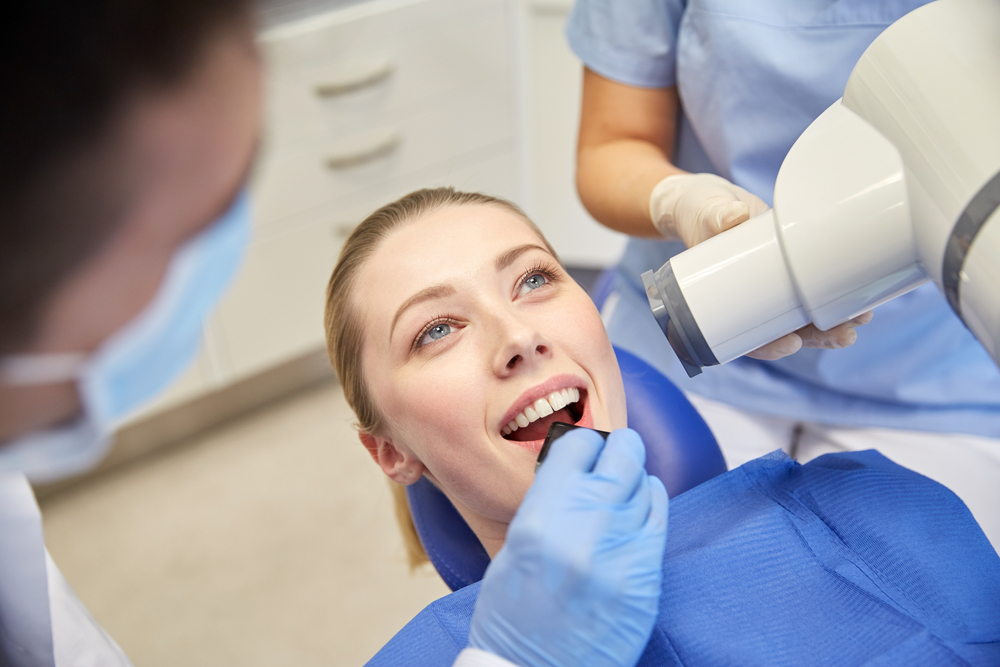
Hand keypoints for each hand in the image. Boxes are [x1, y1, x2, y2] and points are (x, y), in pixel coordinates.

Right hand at [468, 428, 667, 666]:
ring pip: (644, 483)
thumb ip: (547, 504)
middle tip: (614, 452)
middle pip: (622, 455)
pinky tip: (640, 505)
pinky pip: (659, 518)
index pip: (577, 447)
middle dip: (618, 449)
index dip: (581, 443)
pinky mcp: (646, 577)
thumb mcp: (514, 548)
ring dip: (632, 479)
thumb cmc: (514, 618)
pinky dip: (650, 503)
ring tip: (621, 486)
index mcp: (541, 519)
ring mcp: (622, 553)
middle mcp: (586, 528)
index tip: (583, 448)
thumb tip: (575, 469)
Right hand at [649, 173, 872, 360]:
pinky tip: (860, 293)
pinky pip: (814, 287)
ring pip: (804, 315)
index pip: (745, 337)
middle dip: (817, 336)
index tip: (791, 344)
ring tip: (862, 317)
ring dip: (833, 321)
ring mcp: (774, 285)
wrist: (713, 200)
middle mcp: (752, 300)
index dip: (769, 346)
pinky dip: (835, 293)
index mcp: (724, 302)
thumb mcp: (704, 213)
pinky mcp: (791, 267)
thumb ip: (715, 215)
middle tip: (846, 334)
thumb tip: (733, 218)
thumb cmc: (699, 212)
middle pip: (784, 331)